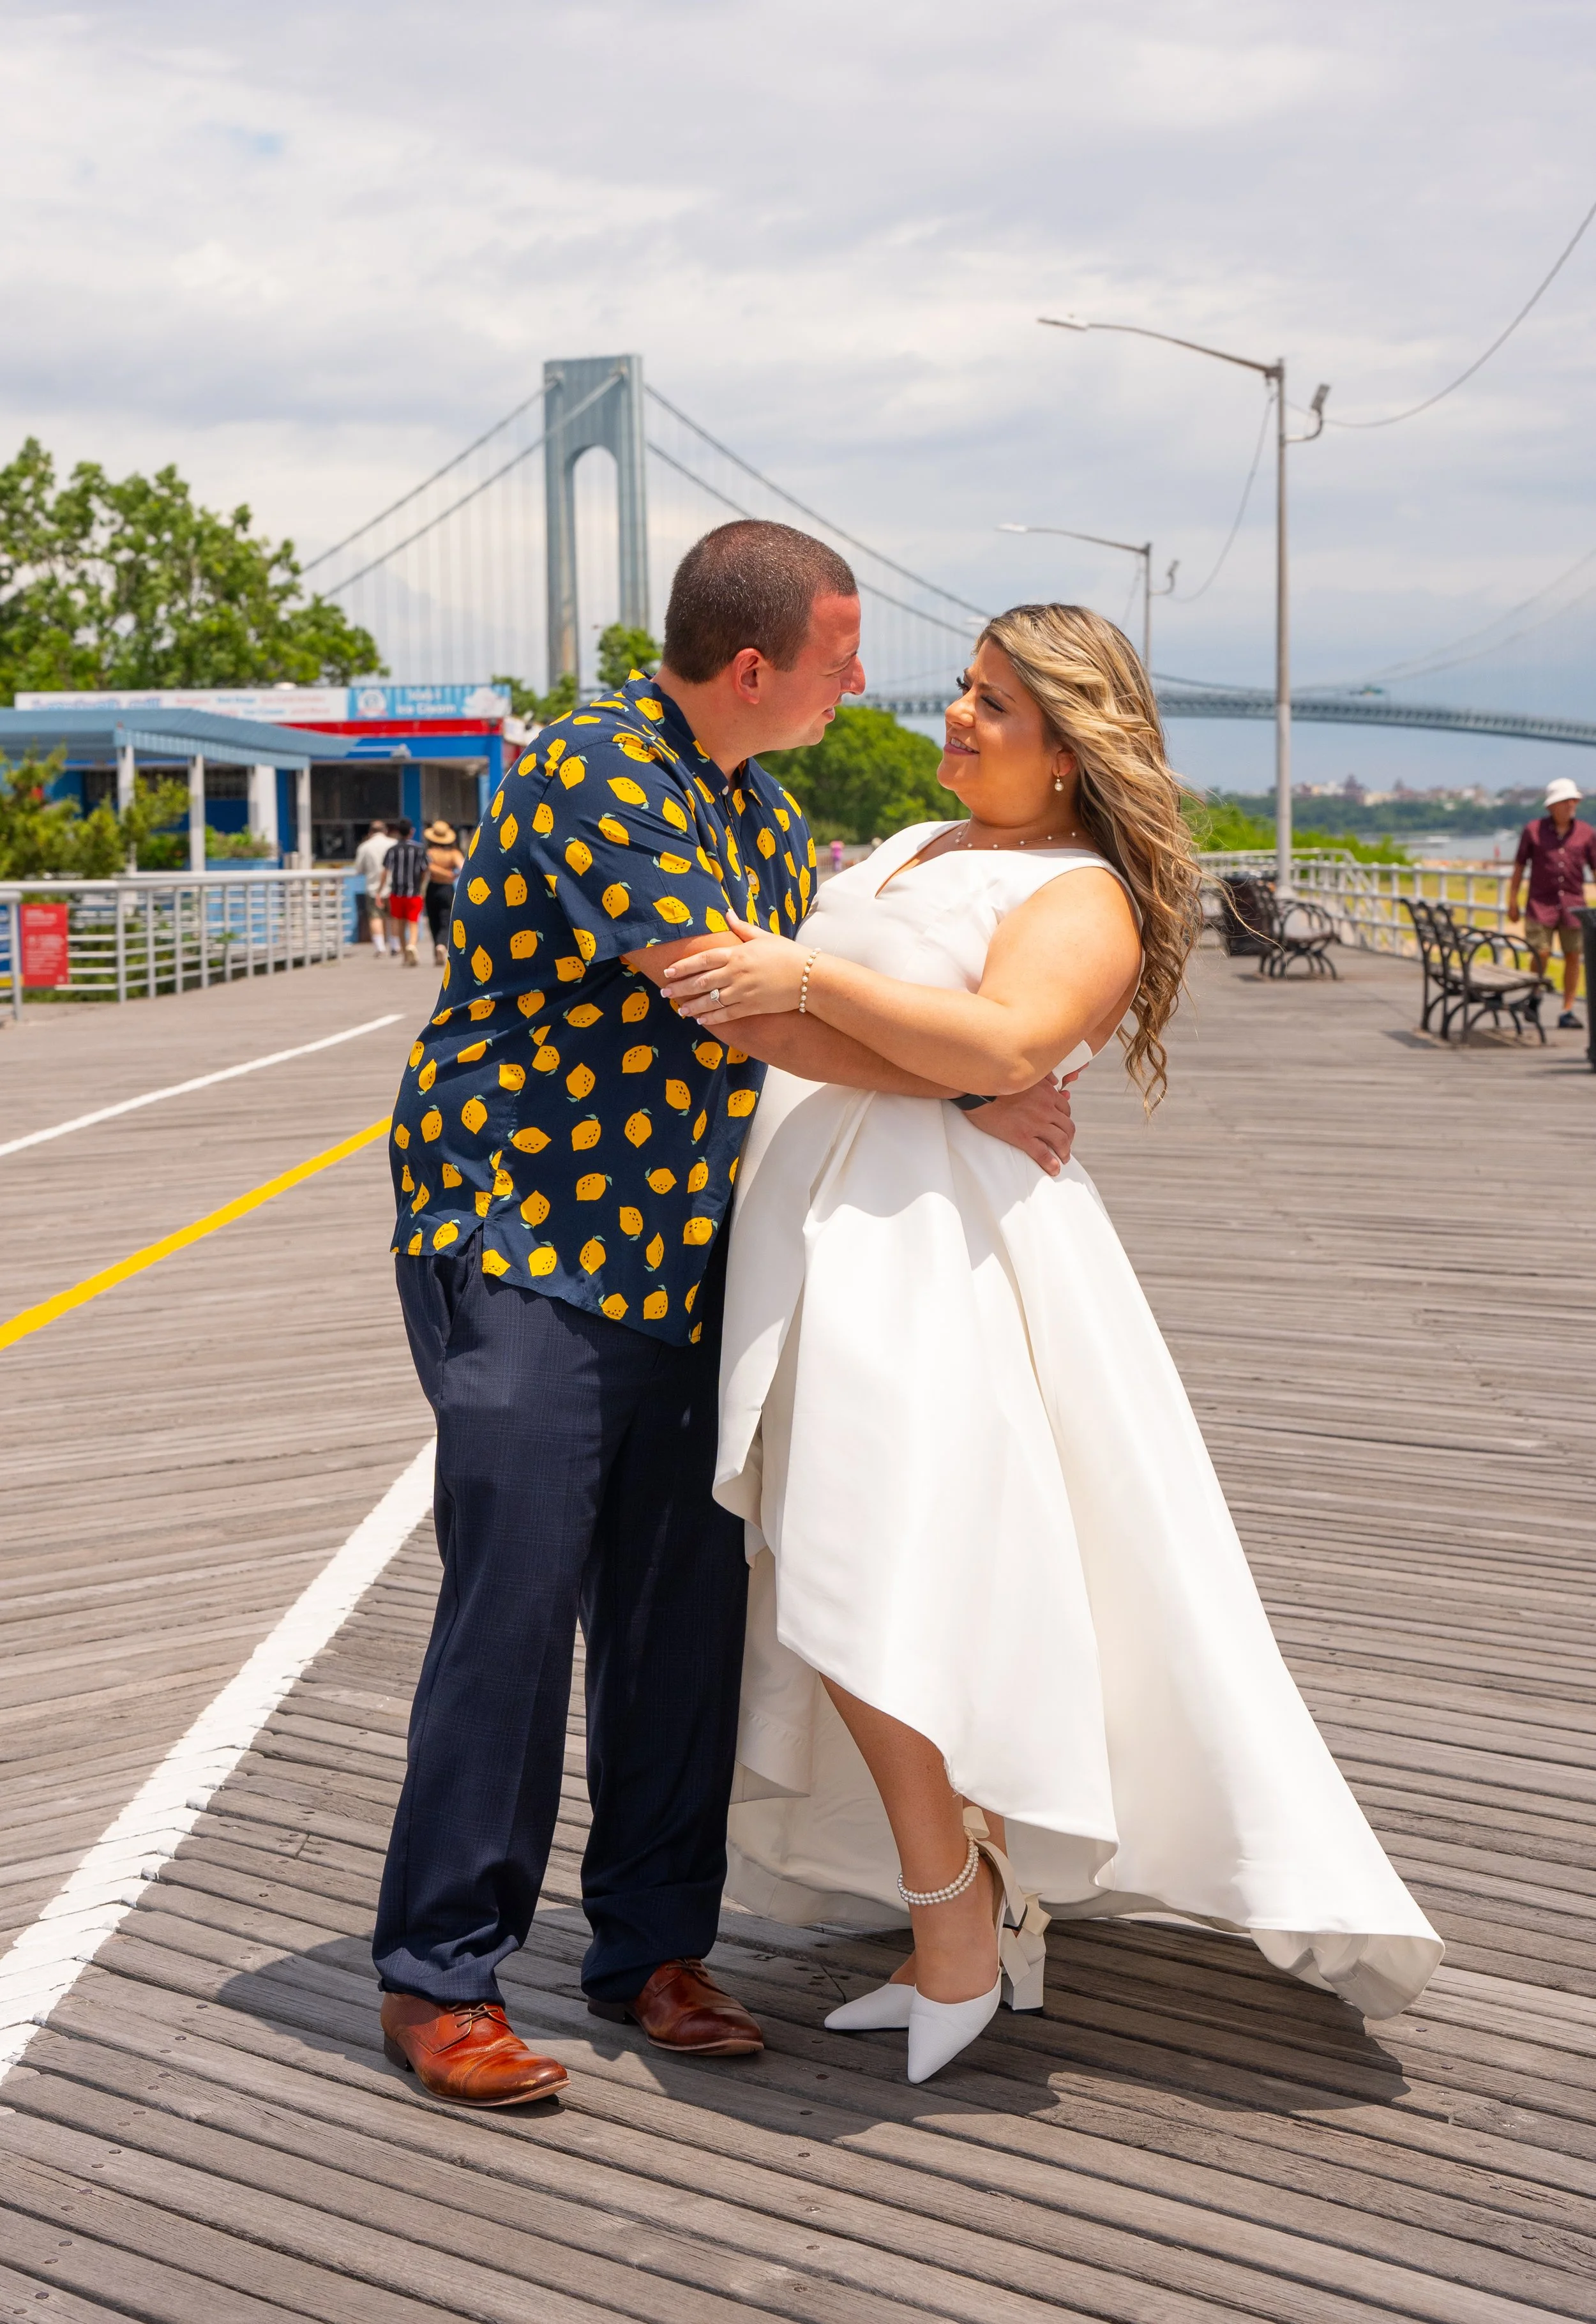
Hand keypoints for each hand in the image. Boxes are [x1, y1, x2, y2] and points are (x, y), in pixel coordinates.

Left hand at [662, 915, 806, 1024]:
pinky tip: (700, 1020)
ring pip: (711, 1001)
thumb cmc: (788, 954)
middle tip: (664, 993)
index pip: (703, 959)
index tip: (668, 972)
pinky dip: (712, 1018)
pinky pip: (727, 1014)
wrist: (809, 977)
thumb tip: (727, 913)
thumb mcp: (764, 937)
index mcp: (737, 954)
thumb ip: (742, 928)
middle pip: (702, 982)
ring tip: (679, 1010)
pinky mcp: (752, 1007)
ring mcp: (743, 992)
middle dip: (681, 988)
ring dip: (692, 1006)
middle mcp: (736, 973)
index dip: (684, 966)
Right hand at [964, 1074, 1076, 1176]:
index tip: (1062, 1127)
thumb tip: (1055, 1081)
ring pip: (1060, 1140)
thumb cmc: (997, 1083)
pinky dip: (1051, 1164)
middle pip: (1067, 1126)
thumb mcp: (1024, 1074)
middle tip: (1065, 1145)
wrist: (977, 1093)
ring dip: (1064, 1151)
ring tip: (1063, 1158)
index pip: (1065, 1109)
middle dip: (1069, 1138)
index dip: (1066, 1120)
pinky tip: (1054, 1170)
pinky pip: (1042, 1153)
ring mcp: (1036, 1124)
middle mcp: (1045, 1108)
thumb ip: (1043, 1076)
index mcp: (1046, 1092)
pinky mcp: (1022, 1137)